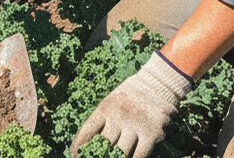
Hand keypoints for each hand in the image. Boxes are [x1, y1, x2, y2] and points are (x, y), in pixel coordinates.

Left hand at [70, 51, 191, 157]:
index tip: (75, 156)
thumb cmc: (130, 95)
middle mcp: (119, 116)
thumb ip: (102, 121)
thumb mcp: (111, 101)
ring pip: (120, 155)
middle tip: (96, 157)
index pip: (86, 133)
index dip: (78, 149)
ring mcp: (136, 125)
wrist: (159, 82)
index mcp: (105, 107)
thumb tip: (89, 145)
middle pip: (103, 147)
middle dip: (97, 156)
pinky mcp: (152, 133)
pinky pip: (138, 157)